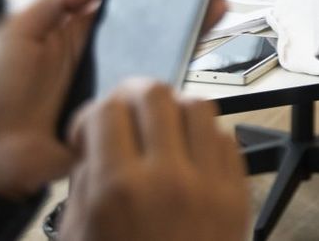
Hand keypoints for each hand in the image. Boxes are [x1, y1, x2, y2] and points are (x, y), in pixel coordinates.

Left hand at [0, 0, 236, 199]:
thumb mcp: (16, 30)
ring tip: (217, 6)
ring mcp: (112, 80)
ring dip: (191, 28)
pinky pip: (154, 86)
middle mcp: (99, 54)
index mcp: (75, 31)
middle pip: (152, 20)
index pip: (124, 0)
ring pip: (160, 49)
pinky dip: (179, 68)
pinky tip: (197, 46)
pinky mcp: (119, 109)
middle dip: (185, 0)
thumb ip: (57, 0)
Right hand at [59, 80, 250, 240]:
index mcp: (118, 190)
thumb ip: (83, 184)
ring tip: (159, 133)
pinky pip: (225, 138)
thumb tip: (90, 143)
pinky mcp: (239, 194)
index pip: (106, 110)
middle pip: (154, 93)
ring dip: (173, 110)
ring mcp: (210, 184)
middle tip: (125, 119)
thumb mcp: (79, 237)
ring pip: (197, 104)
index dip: (92, 115)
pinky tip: (187, 157)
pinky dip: (204, 137)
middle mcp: (167, 178)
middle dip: (132, 98)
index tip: (89, 135)